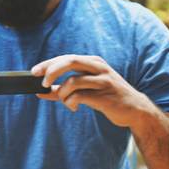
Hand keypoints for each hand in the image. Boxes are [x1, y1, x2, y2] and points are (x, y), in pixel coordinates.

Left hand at [31, 54, 153, 127]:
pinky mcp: (105, 96)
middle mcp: (99, 68)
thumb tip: (39, 93)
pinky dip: (70, 102)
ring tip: (65, 101)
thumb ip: (62, 90)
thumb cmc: (107, 97)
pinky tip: (73, 107)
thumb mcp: (86, 89)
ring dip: (62, 93)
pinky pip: (80, 96)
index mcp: (93, 62)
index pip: (66, 58)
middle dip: (52, 71)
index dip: (48, 64)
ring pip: (73, 81)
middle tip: (42, 83)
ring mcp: (103, 81)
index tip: (33, 72)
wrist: (135, 110)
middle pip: (70, 61)